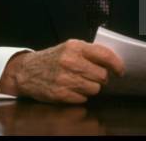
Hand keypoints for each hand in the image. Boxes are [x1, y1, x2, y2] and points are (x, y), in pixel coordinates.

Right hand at [0, 39, 124, 103]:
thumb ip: (88, 52)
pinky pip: (83, 98)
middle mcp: (70, 61)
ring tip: (79, 82)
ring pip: (94, 88)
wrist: (25, 71)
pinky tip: (71, 89)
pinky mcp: (60, 93)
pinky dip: (80, 96)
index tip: (120, 71)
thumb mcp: (68, 48)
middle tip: (92, 76)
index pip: (105, 55)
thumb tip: (112, 62)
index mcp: (75, 47)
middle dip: (100, 78)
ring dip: (90, 88)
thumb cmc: (51, 59)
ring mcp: (65, 78)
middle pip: (102, 75)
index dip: (117, 64)